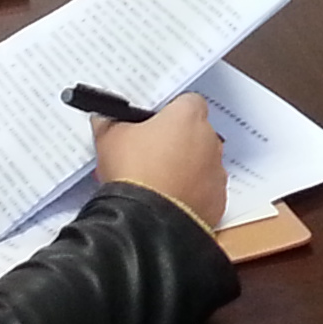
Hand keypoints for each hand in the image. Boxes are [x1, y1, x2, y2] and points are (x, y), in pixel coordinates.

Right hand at [94, 93, 226, 230]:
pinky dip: (192, 192)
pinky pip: (206, 189)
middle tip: (151, 153)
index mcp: (188, 117)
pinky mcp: (218, 198)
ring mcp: (217, 170)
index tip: (154, 123)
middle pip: (196, 132)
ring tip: (157, 180)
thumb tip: (104, 118)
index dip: (169, 112)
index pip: (187, 101)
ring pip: (202, 162)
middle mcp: (209, 139)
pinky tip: (169, 199)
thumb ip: (110, 122)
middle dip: (177, 140)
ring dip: (186, 167)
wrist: (149, 222)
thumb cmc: (134, 174)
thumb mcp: (109, 140)